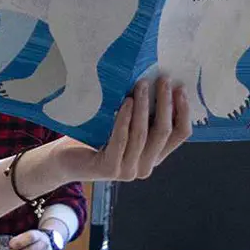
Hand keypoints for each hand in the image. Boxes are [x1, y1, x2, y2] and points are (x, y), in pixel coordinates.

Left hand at [50, 77, 190, 183]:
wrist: (66, 159)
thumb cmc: (96, 137)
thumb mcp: (126, 125)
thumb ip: (143, 116)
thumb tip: (157, 81)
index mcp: (154, 156)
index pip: (179, 134)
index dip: (183, 111)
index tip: (180, 87)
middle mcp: (146, 166)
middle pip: (164, 132)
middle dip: (166, 103)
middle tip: (163, 80)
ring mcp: (129, 170)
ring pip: (143, 134)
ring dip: (145, 106)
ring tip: (142, 84)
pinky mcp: (110, 169)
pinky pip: (122, 139)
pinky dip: (125, 119)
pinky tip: (127, 101)